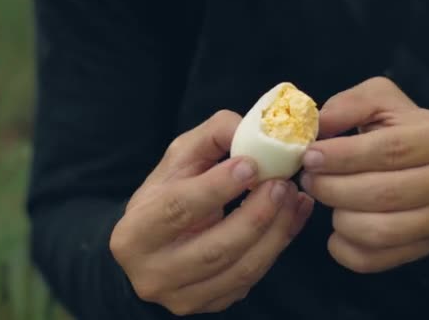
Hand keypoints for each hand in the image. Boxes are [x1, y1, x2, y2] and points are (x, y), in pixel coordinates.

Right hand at [110, 110, 313, 315]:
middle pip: (215, 248)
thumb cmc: (167, 196)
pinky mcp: (210, 305)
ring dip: (276, 231)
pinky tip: (293, 217)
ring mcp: (182, 297)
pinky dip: (278, 246)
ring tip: (294, 197)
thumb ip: (210, 138)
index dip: (216, 187)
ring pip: (240, 269)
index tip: (251, 164)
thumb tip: (249, 127)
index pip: (177, 209)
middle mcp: (152, 274)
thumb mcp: (177, 162)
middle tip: (283, 183)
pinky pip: (251, 279)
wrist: (155, 246)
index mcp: (134, 234)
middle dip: (256, 214)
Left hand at [300, 77, 428, 272]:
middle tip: (309, 178)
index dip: (343, 156)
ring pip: (378, 231)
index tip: (310, 156)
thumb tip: (318, 124)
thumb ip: (350, 104)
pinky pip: (374, 259)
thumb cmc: (398, 130)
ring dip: (338, 217)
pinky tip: (336, 227)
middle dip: (333, 187)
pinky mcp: (424, 249)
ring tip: (323, 198)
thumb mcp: (380, 101)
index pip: (390, 150)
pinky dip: (344, 247)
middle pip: (383, 193)